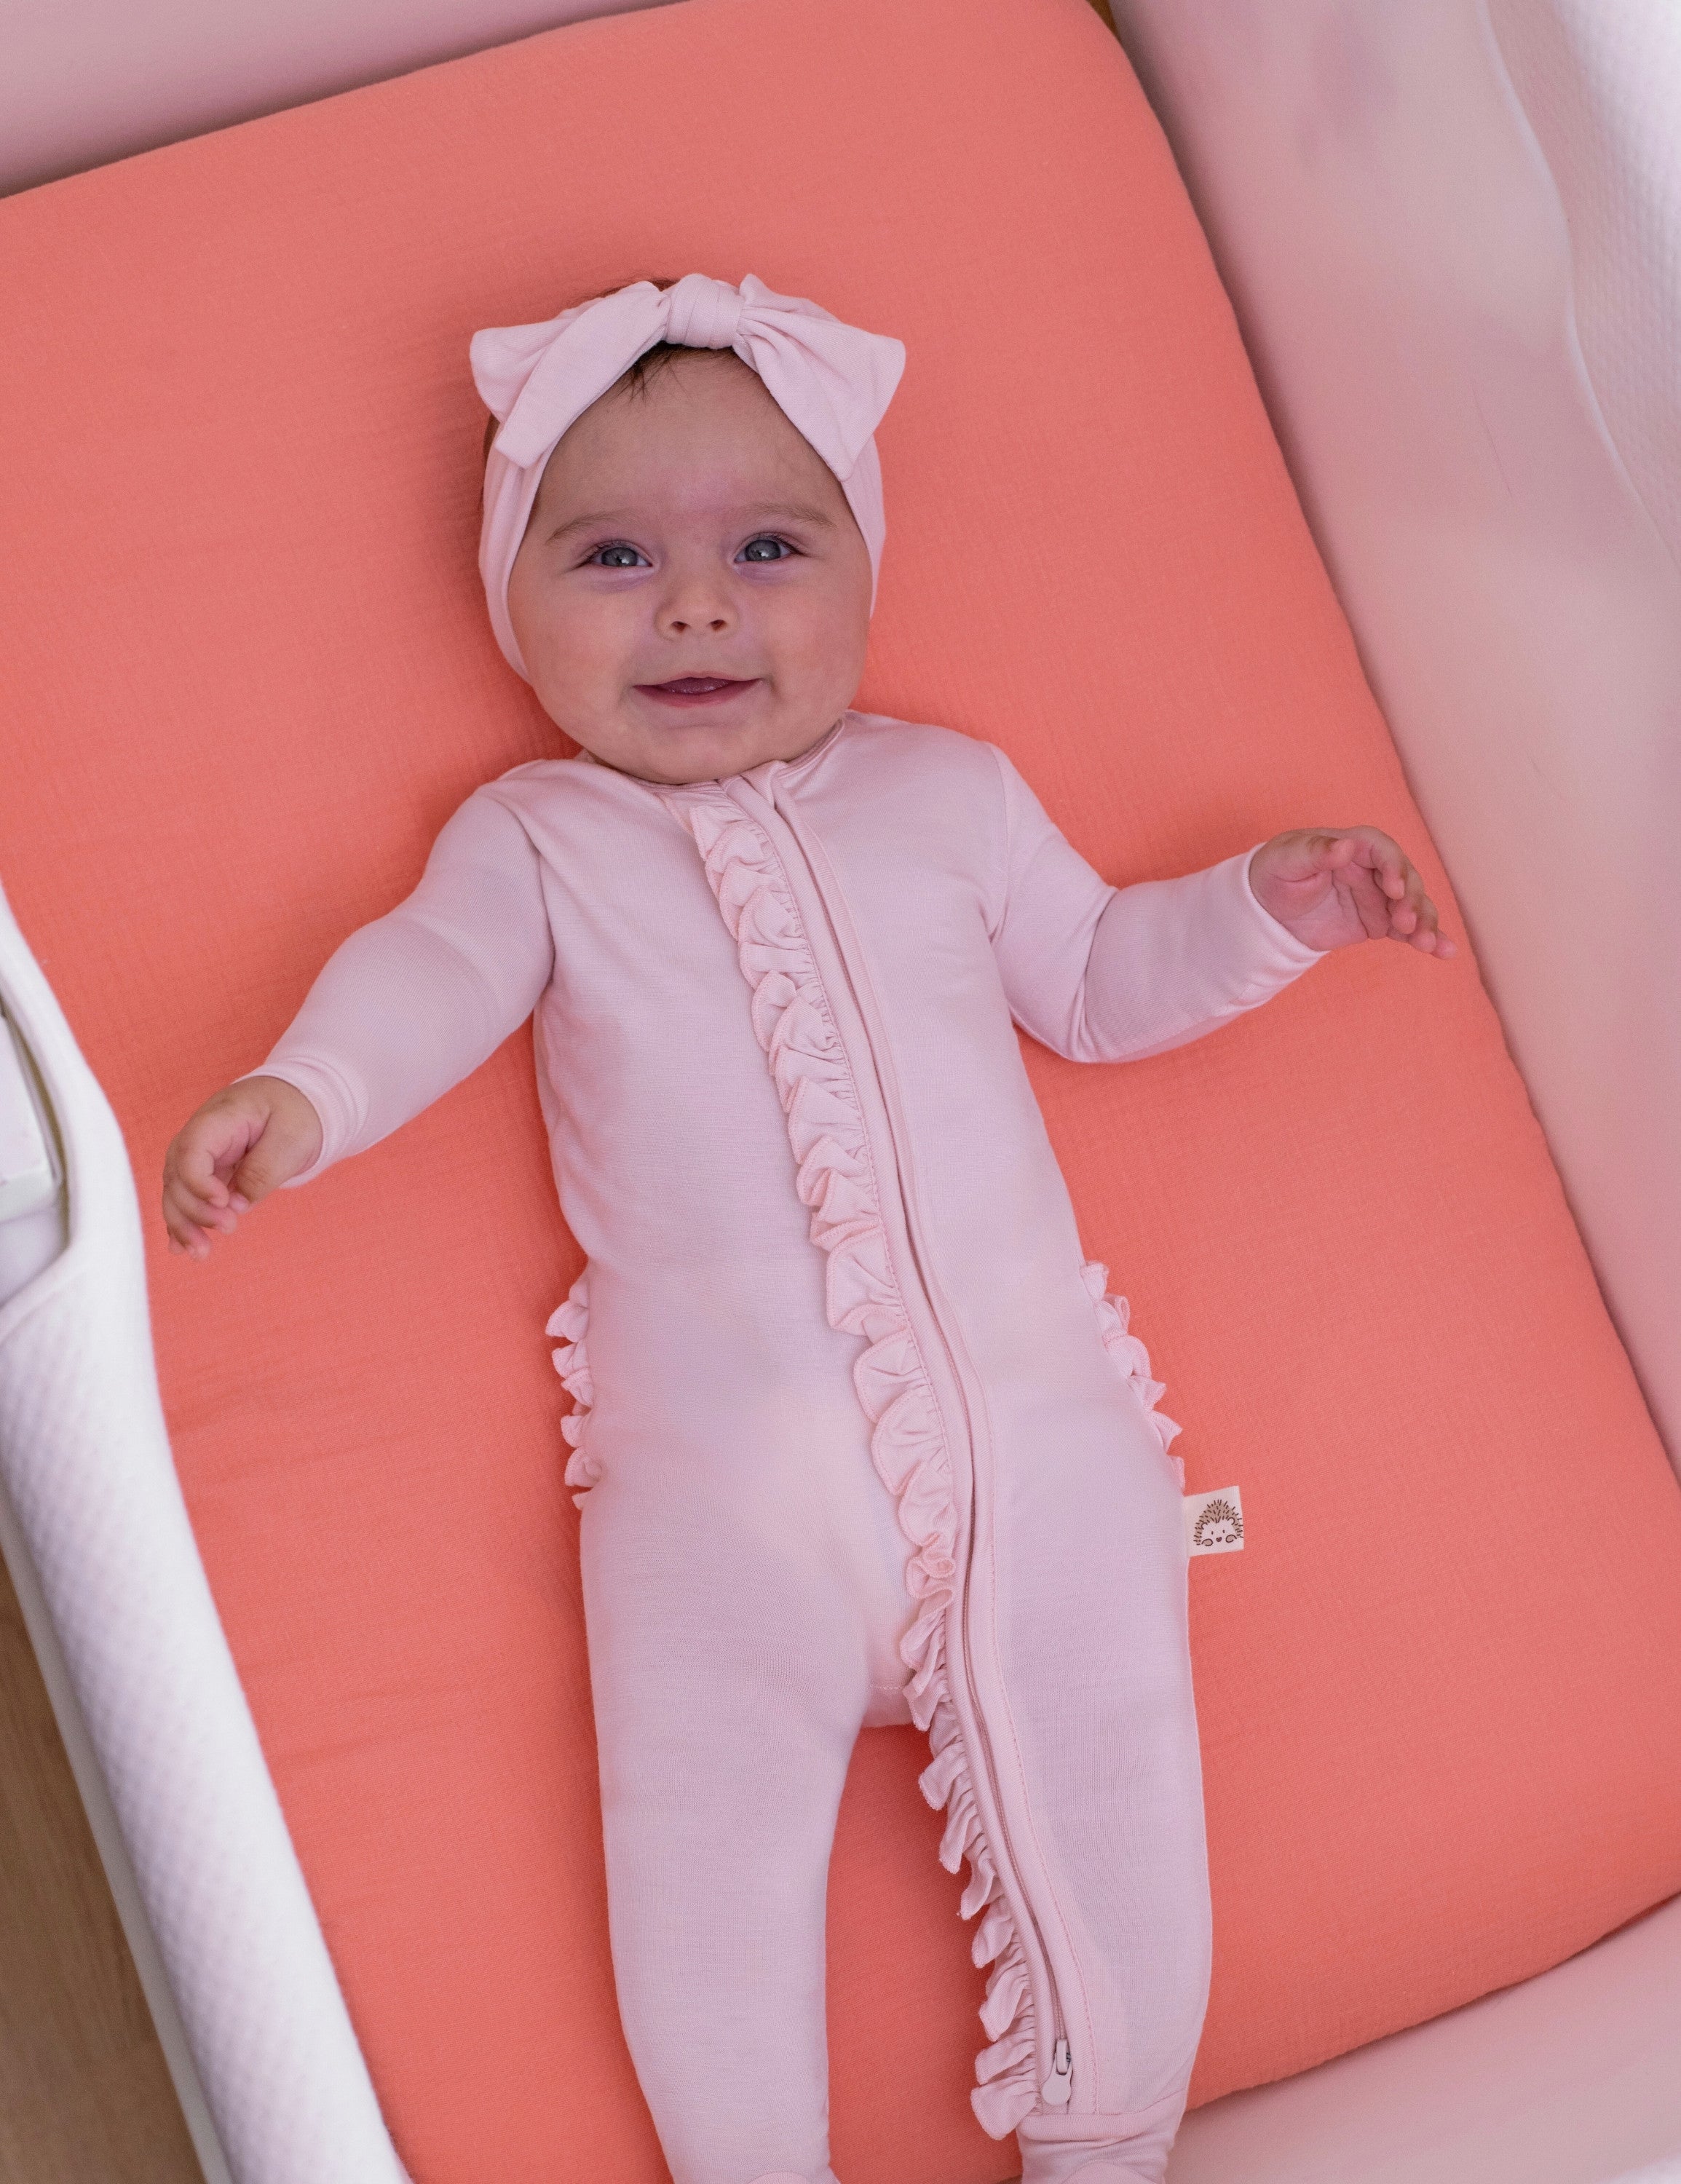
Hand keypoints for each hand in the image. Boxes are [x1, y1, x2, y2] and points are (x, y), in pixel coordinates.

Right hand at [162, 1076, 323, 1259]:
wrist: (294, 1100)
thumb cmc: (294, 1113)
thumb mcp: (290, 1137)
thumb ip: (263, 1170)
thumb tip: (237, 1205)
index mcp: (217, 1120)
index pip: (191, 1153)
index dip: (199, 1183)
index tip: (224, 1203)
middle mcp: (198, 1137)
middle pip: (177, 1177)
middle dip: (195, 1211)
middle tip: (229, 1228)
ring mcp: (197, 1155)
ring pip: (176, 1192)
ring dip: (184, 1225)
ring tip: (201, 1254)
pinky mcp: (204, 1172)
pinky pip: (185, 1197)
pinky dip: (183, 1222)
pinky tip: (181, 1248)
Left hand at [1249, 828, 1455, 957]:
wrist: (1267, 909)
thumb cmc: (1276, 872)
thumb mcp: (1288, 859)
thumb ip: (1317, 852)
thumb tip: (1346, 846)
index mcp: (1356, 845)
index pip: (1384, 851)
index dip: (1394, 868)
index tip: (1395, 890)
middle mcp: (1375, 868)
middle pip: (1406, 880)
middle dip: (1412, 901)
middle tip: (1407, 924)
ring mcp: (1381, 896)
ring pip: (1414, 906)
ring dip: (1425, 923)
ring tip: (1427, 944)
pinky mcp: (1380, 922)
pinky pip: (1408, 930)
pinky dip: (1427, 940)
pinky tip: (1444, 953)